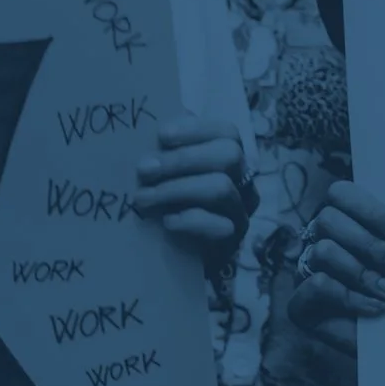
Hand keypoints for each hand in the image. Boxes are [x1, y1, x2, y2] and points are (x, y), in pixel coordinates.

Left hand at [132, 117, 253, 260]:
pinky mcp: (233, 240)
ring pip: (221, 188)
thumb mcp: (167, 174)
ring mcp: (240, 210)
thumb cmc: (169, 204)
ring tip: (142, 198)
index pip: (226, 132)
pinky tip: (167, 222)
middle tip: (143, 169)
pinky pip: (219, 226)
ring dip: (176, 189)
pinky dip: (190, 220)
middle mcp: (242, 180)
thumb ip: (166, 152)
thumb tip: (149, 128)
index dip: (196, 130)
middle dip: (183, 159)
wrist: (176, 257)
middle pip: (229, 155)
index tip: (161, 135)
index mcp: (228, 157)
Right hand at [286, 181, 384, 357]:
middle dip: (371, 244)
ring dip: (364, 271)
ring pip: (324, 250)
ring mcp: (305, 270)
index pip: (341, 193)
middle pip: (328, 219)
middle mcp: (319, 239)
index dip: (371, 210)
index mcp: (344, 219)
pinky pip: (317, 285)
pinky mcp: (299, 303)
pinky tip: (377, 306)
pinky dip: (352, 296)